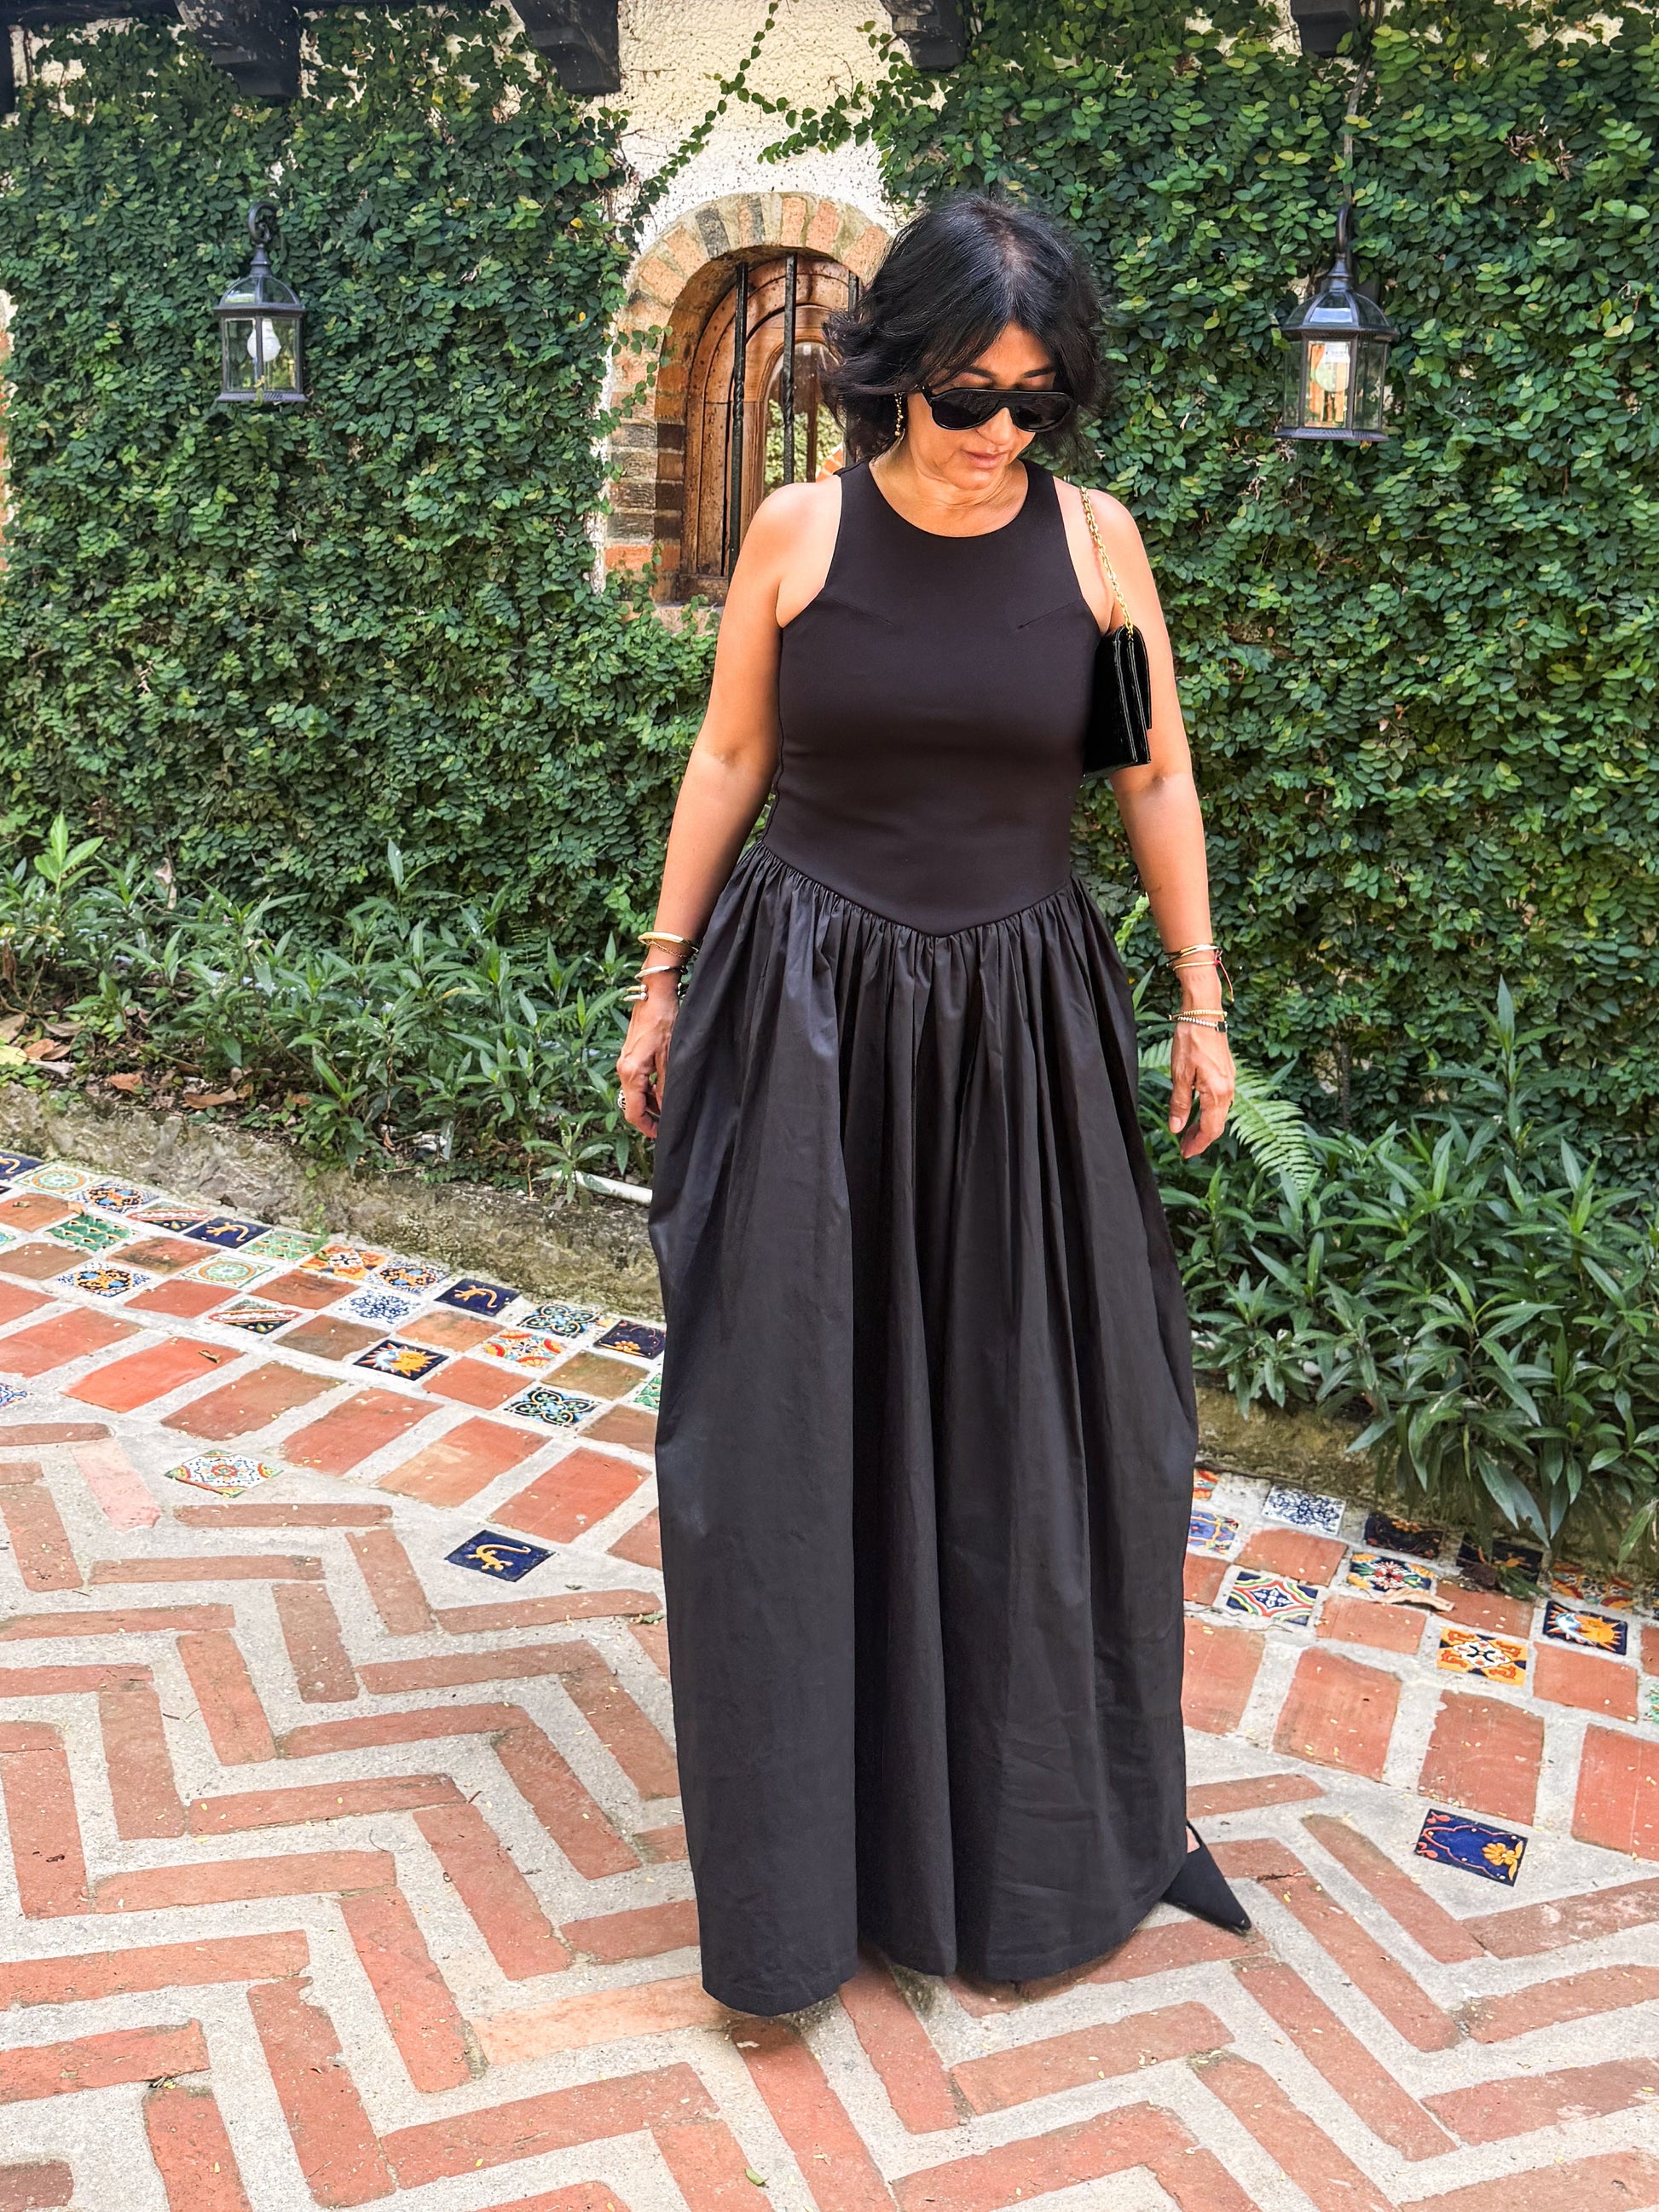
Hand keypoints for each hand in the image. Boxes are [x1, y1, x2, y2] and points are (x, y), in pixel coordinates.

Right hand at [617, 981, 676, 1138]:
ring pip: (635, 1093)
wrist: (654, 996)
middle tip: (668, 1123)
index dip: (647, 1127)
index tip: (660, 1135)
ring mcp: (625, 1062)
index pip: (633, 1111)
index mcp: (631, 1073)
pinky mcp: (631, 1055)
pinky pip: (637, 1080)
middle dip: (649, 1116)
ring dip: (650, 1102)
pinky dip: (649, 1089)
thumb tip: (667, 1108)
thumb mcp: (670, 1058)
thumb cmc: (664, 1022)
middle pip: (632, 1104)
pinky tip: (664, 1088)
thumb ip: (666, 1086)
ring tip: (670, 1106)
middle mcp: (624, 1069)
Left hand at [1169, 1019, 1233, 1158]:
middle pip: (1217, 1125)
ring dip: (1204, 1126)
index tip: (1186, 1153)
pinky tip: (1197, 1111)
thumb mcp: (1179, 1074)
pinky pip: (1220, 1101)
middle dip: (1201, 1138)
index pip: (1210, 1129)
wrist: (1205, 1014)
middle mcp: (1228, 1090)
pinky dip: (1208, 1112)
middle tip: (1184, 1147)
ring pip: (1219, 1113)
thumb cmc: (1191, 1040)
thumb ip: (1179, 1103)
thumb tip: (1177, 1128)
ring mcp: (1230, 1082)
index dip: (1198, 1144)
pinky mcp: (1227, 1074)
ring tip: (1188, 1132)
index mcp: (1217, 1093)